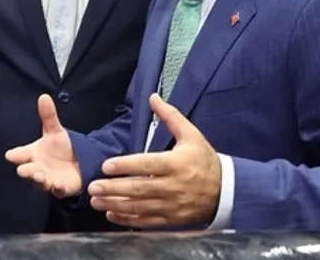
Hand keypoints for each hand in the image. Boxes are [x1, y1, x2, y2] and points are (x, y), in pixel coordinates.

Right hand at [4, 94, 82, 197]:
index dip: (16, 155)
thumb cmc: (61, 147)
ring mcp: (48, 179)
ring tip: (39, 175)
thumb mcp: (55, 131)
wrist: (79, 162)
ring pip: (40, 182)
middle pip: (27, 170)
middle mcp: (37, 167)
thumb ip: (48, 116)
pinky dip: (57, 188)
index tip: (10, 155)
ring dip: (38, 180)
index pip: (21, 154)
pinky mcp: (60, 188)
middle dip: (25, 170)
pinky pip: (57, 190)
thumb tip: (44, 96)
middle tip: (23, 169)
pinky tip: (58, 185)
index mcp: (33, 153)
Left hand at [88, 93, 220, 228]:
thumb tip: (153, 97)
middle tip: (93, 186)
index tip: (106, 166)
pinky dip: (128, 220)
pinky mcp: (171, 219)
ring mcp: (172, 205)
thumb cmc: (205, 160)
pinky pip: (147, 221)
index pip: (147, 165)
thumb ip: (170, 116)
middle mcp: (172, 186)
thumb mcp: (191, 135)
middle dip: (114, 188)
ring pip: (140, 207)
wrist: (227, 190)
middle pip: (139, 188)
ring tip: (96, 200)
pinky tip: (111, 215)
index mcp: (176, 164)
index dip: (126, 166)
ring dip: (116, 204)